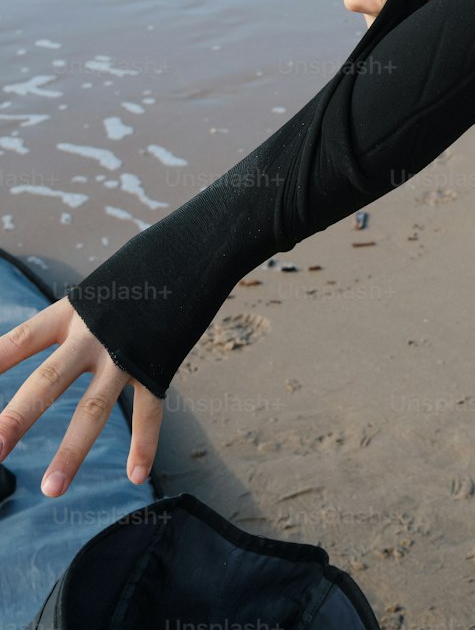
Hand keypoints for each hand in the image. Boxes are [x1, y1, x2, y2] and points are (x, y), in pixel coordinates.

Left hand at [0, 296, 162, 495]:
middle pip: (50, 380)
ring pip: (95, 408)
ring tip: (51, 489)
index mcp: (69, 314)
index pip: (23, 340)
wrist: (183, 258)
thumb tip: (29, 359)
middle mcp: (92, 335)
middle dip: (18, 417)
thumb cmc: (124, 283)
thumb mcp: (86, 297)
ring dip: (72, 451)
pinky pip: (149, 411)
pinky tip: (135, 476)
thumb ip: (59, 327)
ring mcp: (125, 354)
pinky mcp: (156, 365)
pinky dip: (145, 445)